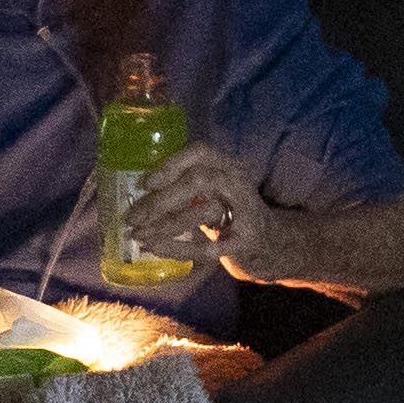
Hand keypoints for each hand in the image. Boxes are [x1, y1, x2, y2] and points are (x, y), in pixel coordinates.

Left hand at [115, 147, 279, 277]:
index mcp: (225, 166)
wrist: (269, 244)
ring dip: (167, 225)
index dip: (172, 164)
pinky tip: (157, 250)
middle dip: (162, 199)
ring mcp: (246, 211)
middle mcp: (238, 183)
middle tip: (134, 217)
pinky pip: (210, 246)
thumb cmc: (228, 214)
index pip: (201, 152)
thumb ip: (182, 191)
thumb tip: (138, 201)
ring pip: (205, 211)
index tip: (147, 183)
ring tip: (139, 237)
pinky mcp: (248, 241)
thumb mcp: (209, 193)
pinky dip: (180, 249)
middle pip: (199, 180)